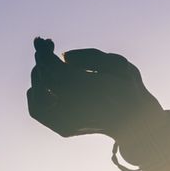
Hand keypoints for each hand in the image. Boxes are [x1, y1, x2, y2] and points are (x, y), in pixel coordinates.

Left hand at [26, 36, 165, 140]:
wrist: (133, 122)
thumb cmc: (127, 90)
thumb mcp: (118, 64)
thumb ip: (91, 57)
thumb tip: (64, 57)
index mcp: (92, 90)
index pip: (56, 70)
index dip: (45, 54)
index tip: (43, 41)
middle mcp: (77, 108)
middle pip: (45, 79)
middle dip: (41, 59)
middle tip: (41, 43)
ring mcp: (67, 123)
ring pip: (38, 93)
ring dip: (38, 73)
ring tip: (44, 60)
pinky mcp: (62, 129)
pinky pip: (38, 110)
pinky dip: (36, 92)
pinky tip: (43, 80)